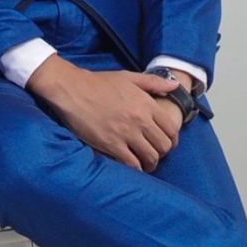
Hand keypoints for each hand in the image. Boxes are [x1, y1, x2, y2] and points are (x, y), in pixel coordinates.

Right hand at [27, 59, 186, 170]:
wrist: (72, 89)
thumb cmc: (99, 83)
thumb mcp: (128, 77)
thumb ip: (153, 82)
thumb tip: (174, 86)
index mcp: (146, 104)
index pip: (170, 129)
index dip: (172, 140)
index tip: (167, 144)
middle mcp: (140, 120)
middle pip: (163, 145)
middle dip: (162, 153)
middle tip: (155, 154)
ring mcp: (126, 134)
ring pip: (150, 157)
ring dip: (150, 163)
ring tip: (146, 164)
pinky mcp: (111, 145)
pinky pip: (131, 163)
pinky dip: (135, 168)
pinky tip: (133, 167)